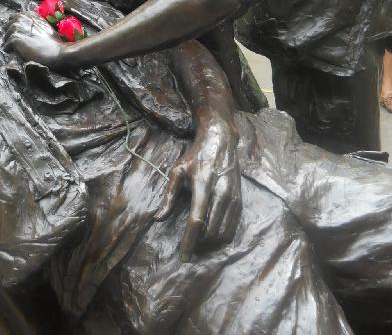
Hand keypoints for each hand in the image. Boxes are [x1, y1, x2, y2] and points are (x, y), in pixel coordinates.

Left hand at [5, 12, 67, 68]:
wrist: (58, 52)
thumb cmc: (53, 42)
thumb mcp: (44, 27)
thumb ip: (34, 25)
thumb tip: (25, 28)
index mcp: (30, 14)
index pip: (14, 17)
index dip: (15, 26)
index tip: (18, 34)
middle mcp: (23, 18)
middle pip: (8, 25)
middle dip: (10, 33)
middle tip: (16, 43)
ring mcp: (18, 27)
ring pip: (6, 34)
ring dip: (9, 42)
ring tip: (16, 48)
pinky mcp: (16, 38)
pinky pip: (6, 44)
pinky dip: (9, 49)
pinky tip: (15, 53)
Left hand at [156, 117, 241, 259]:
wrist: (220, 141)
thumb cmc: (195, 156)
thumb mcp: (177, 171)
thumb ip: (169, 196)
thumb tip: (158, 219)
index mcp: (203, 185)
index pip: (197, 220)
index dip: (189, 241)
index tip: (183, 256)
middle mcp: (221, 193)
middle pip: (211, 231)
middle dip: (198, 246)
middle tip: (187, 251)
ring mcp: (233, 198)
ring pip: (223, 233)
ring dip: (210, 245)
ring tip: (197, 247)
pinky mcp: (240, 201)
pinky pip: (232, 228)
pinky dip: (221, 238)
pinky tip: (210, 239)